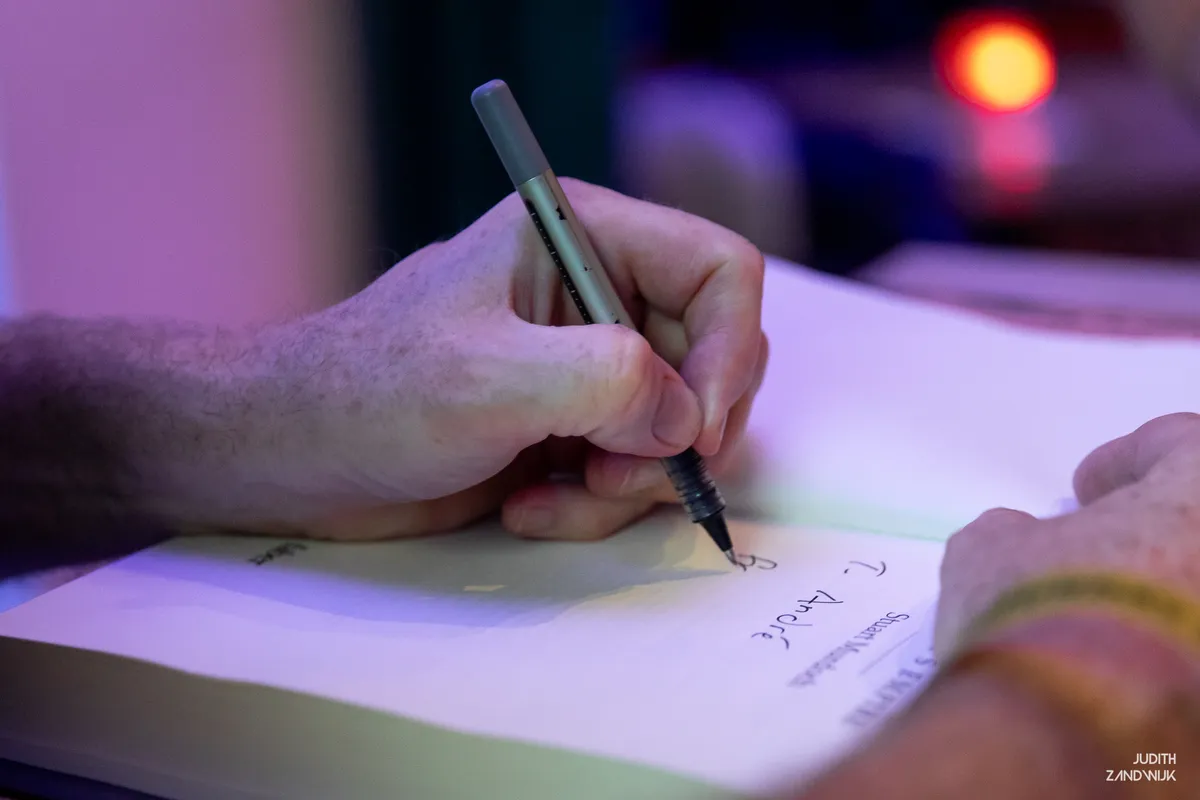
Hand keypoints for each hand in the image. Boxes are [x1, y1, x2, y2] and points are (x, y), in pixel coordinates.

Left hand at [213, 179, 766, 540]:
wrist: (295, 454)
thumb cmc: (367, 392)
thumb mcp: (487, 378)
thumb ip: (606, 382)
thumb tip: (685, 420)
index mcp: (583, 237)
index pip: (721, 270)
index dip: (731, 351)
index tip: (695, 428)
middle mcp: (598, 293)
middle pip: (713, 358)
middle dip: (677, 435)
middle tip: (619, 476)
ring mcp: (586, 364)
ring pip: (679, 428)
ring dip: (632, 482)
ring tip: (558, 495)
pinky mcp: (572, 425)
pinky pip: (635, 470)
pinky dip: (597, 504)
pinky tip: (529, 507)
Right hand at [934, 412, 1199, 658]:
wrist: (1070, 737)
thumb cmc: (1038, 614)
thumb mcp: (988, 552)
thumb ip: (1012, 532)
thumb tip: (1018, 540)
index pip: (1184, 445)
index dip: (1129, 458)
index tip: (1090, 486)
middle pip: (1197, 529)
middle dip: (1155, 535)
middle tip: (1101, 551)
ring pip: (1195, 596)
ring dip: (1162, 595)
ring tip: (1100, 623)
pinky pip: (1188, 656)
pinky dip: (1166, 656)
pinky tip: (1115, 677)